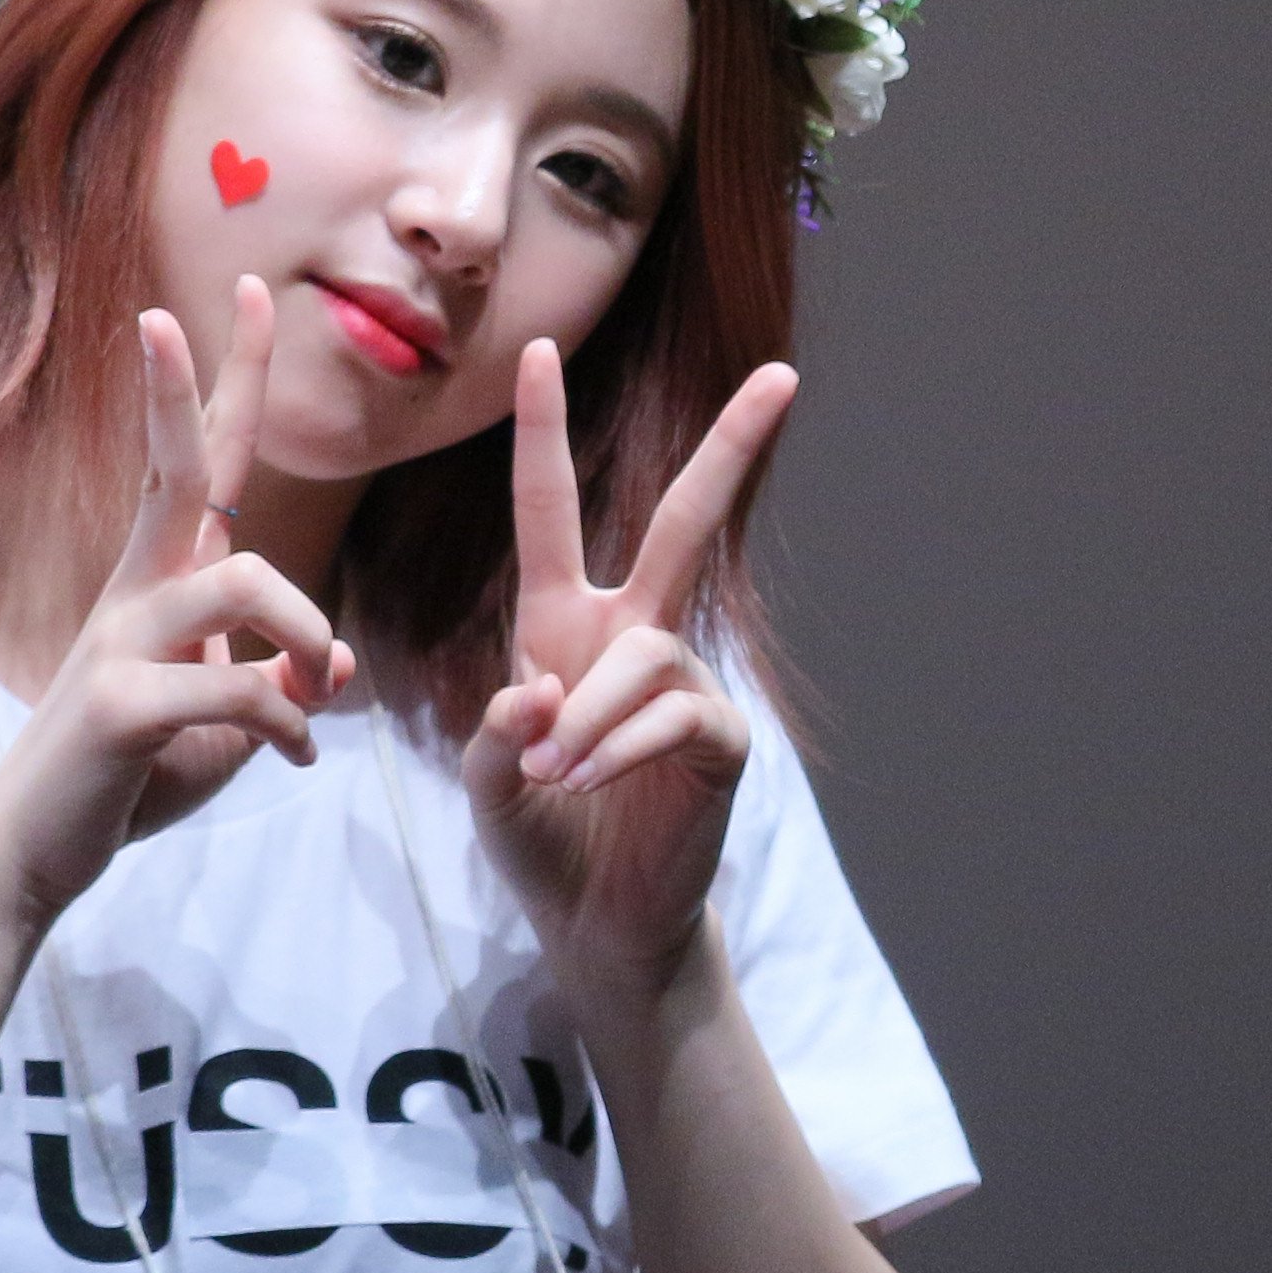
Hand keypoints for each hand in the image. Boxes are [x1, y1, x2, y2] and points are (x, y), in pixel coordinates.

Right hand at [0, 280, 353, 928]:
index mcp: (159, 581)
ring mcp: (120, 643)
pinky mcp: (119, 705)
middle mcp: (135, 592)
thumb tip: (337, 662)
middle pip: (181, 466)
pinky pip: (241, 686)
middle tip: (225, 297)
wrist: (29, 852)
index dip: (224, 379)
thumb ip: (278, 683)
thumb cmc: (125, 778)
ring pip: (246, 580)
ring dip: (307, 633)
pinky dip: (289, 723)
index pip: (198, 460)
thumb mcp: (221, 724)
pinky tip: (296, 758)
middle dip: (205, 380)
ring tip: (313, 693)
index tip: (250, 293)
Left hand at [460, 339, 798, 995]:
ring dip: (590, 717)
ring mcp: (685, 682)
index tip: (537, 351)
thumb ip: (497, 732)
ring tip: (554, 774)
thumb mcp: (489, 779)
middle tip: (782, 376)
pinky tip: (589, 783)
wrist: (594, 921)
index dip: (541, 432)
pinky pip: (675, 713)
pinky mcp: (719, 738)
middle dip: (733, 449)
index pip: (551, 509)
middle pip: (684, 521)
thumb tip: (544, 693)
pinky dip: (620, 748)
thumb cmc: (540, 837)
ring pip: (645, 654)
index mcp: (562, 623)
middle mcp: (632, 633)